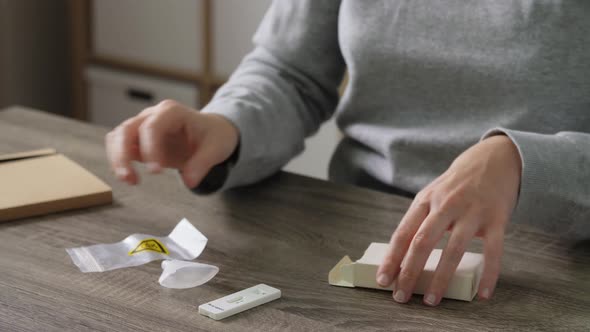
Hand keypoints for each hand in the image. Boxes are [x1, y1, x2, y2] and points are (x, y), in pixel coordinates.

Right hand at [105, 100, 238, 187]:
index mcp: (172, 112)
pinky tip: (131, 178)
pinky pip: (120, 147)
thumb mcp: (216, 148)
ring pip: (118, 137)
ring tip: (130, 181)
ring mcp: (143, 126)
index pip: (152, 127)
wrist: (211, 132)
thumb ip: (202, 163)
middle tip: (129, 178)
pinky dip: (120, 162)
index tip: (156, 172)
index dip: (150, 149)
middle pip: (126, 129)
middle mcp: (153, 115)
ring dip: (118, 159)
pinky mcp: (139, 140)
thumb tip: (189, 181)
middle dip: (123, 154)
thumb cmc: (214, 135)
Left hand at [376, 135, 521, 305]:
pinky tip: (482, 295)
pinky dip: (488, 275)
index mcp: (425, 200)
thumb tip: (399, 255)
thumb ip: (418, 220)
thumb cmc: (456, 184)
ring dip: (441, 278)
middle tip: (401, 296)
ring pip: (453, 250)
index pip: (403, 233)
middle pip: (422, 242)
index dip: (392, 258)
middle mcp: (446, 205)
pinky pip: (493, 251)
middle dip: (409, 272)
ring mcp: (472, 211)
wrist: (494, 159)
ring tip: (431, 300)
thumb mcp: (431, 194)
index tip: (383, 280)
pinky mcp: (497, 218)